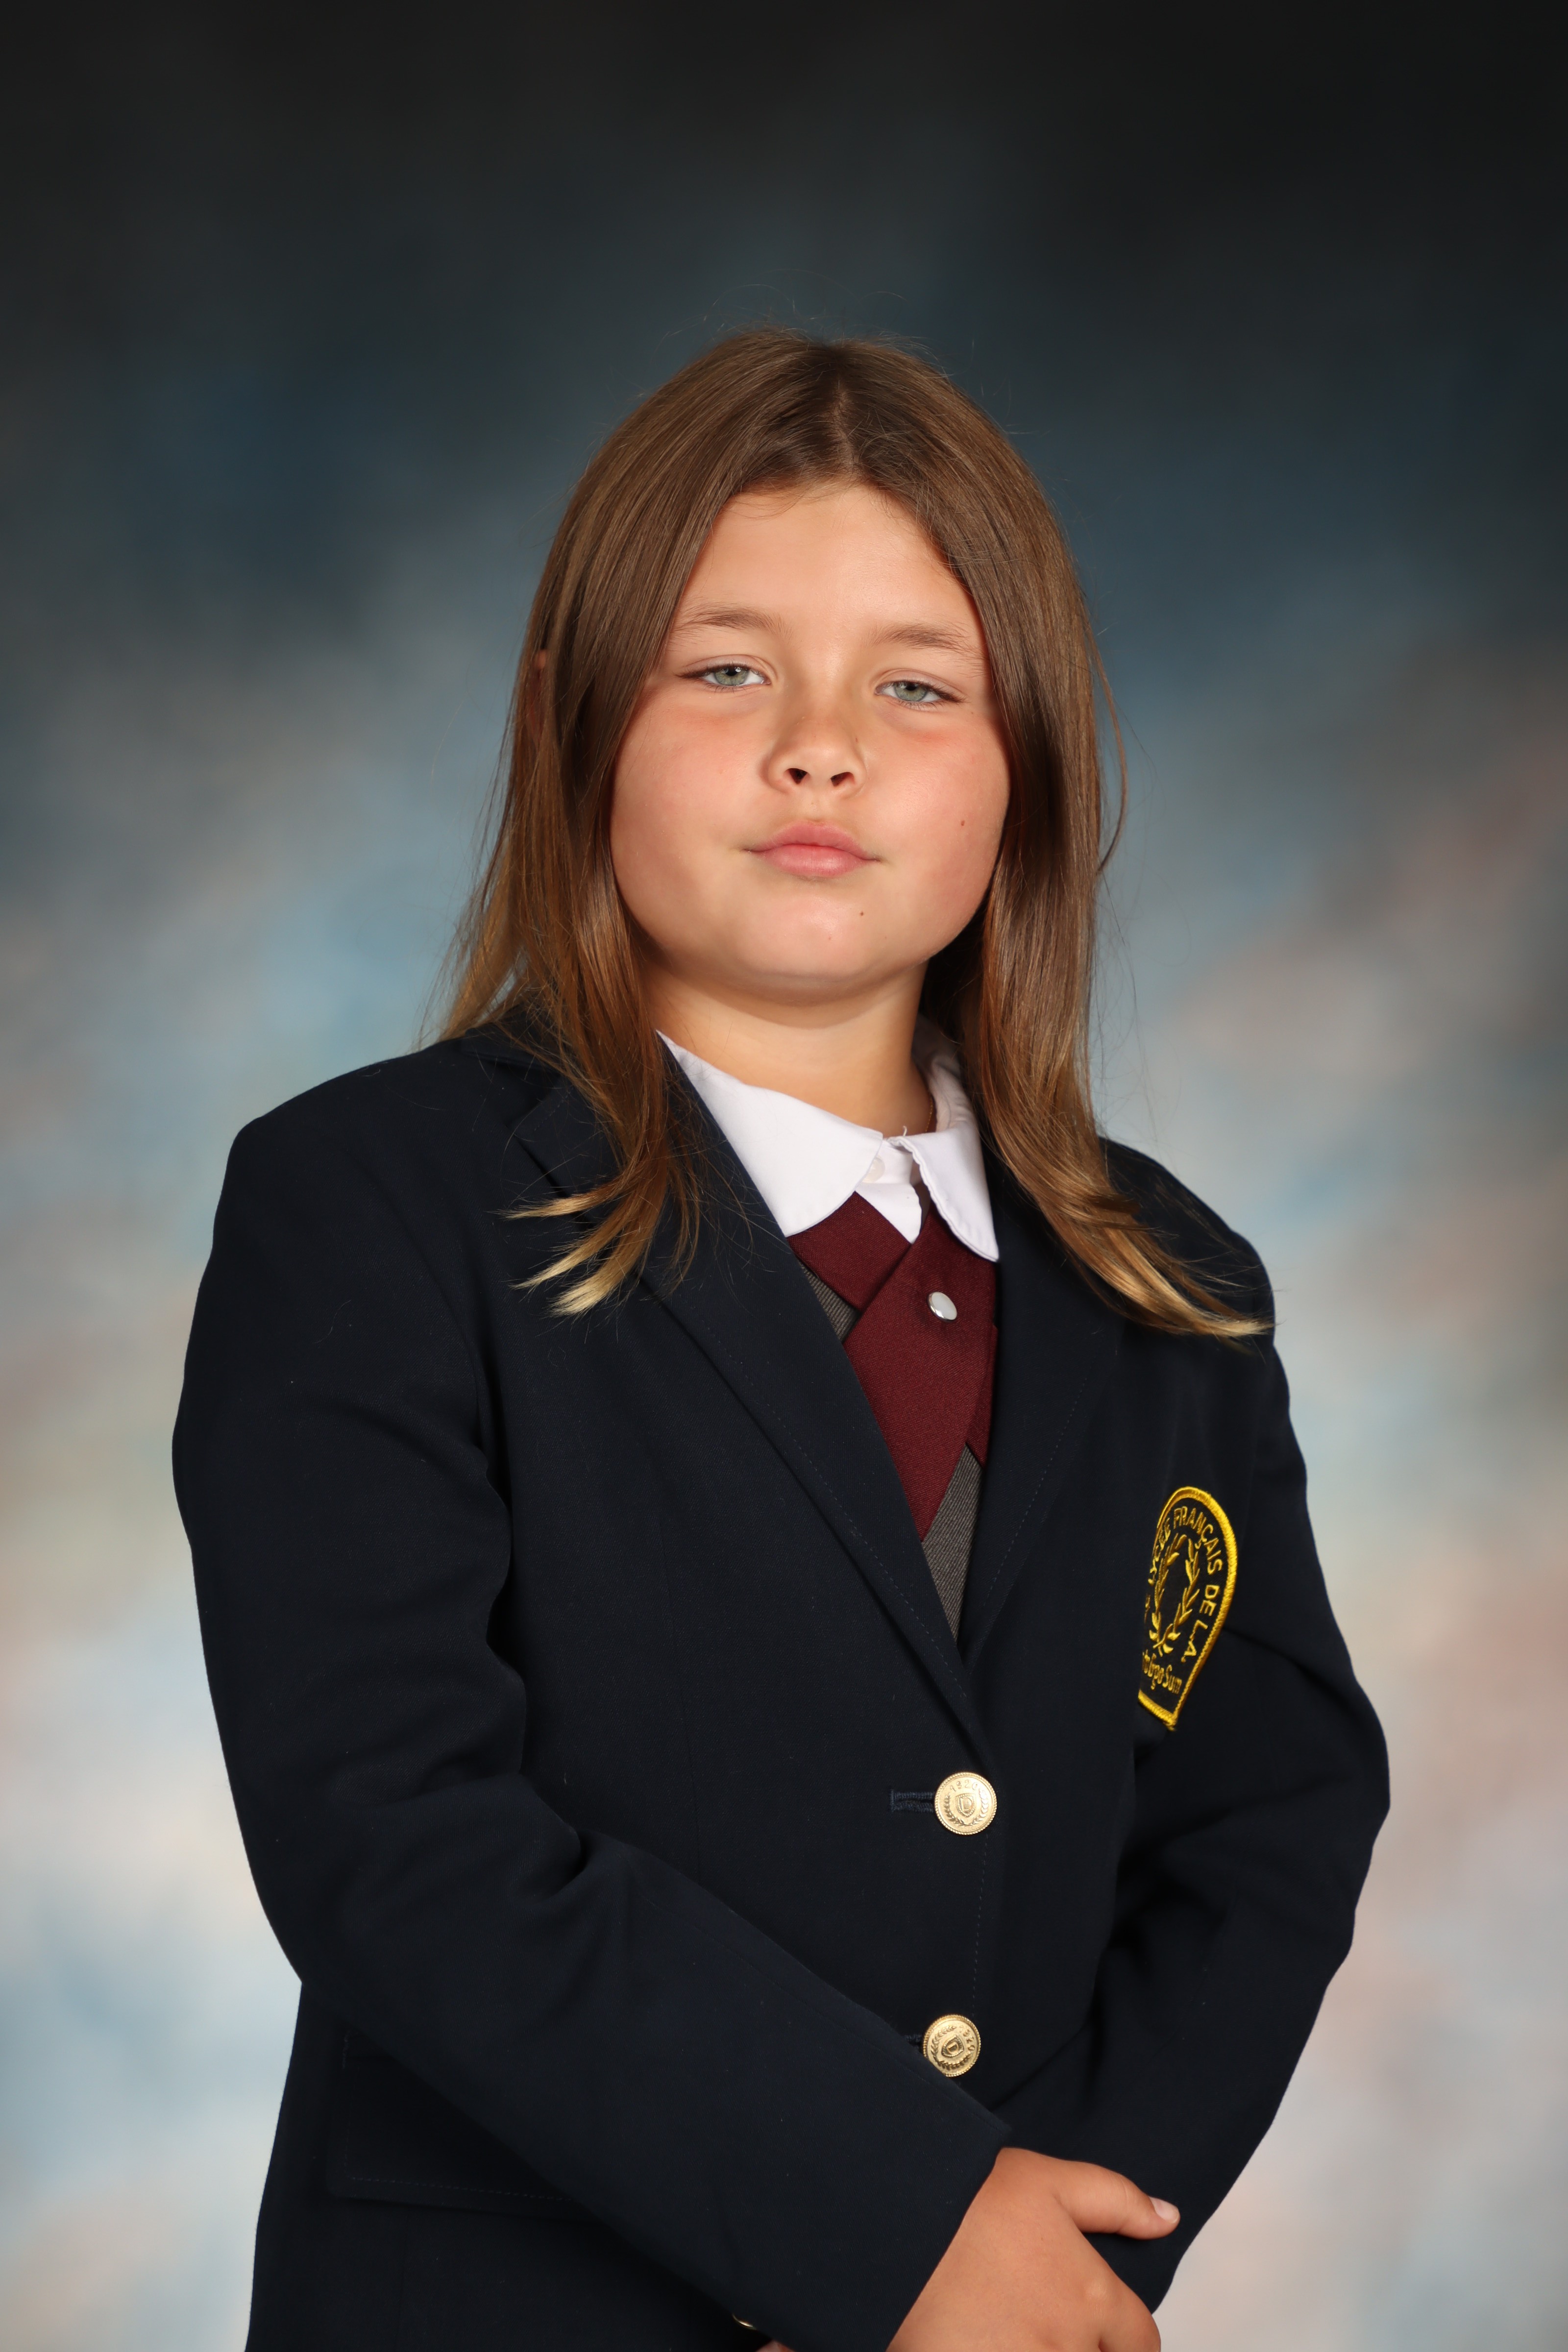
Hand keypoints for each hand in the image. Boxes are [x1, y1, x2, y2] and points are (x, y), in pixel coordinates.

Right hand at [886, 2146, 1176, 2351]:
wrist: (898, 2223)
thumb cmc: (969, 2196)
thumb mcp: (1049, 2181)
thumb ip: (1116, 2201)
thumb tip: (1168, 2218)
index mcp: (1092, 2298)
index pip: (1141, 2344)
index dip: (1127, 2340)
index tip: (1105, 2333)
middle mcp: (1069, 2345)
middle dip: (1083, 2348)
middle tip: (1047, 2322)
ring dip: (1044, 2351)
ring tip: (1016, 2330)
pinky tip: (987, 2342)